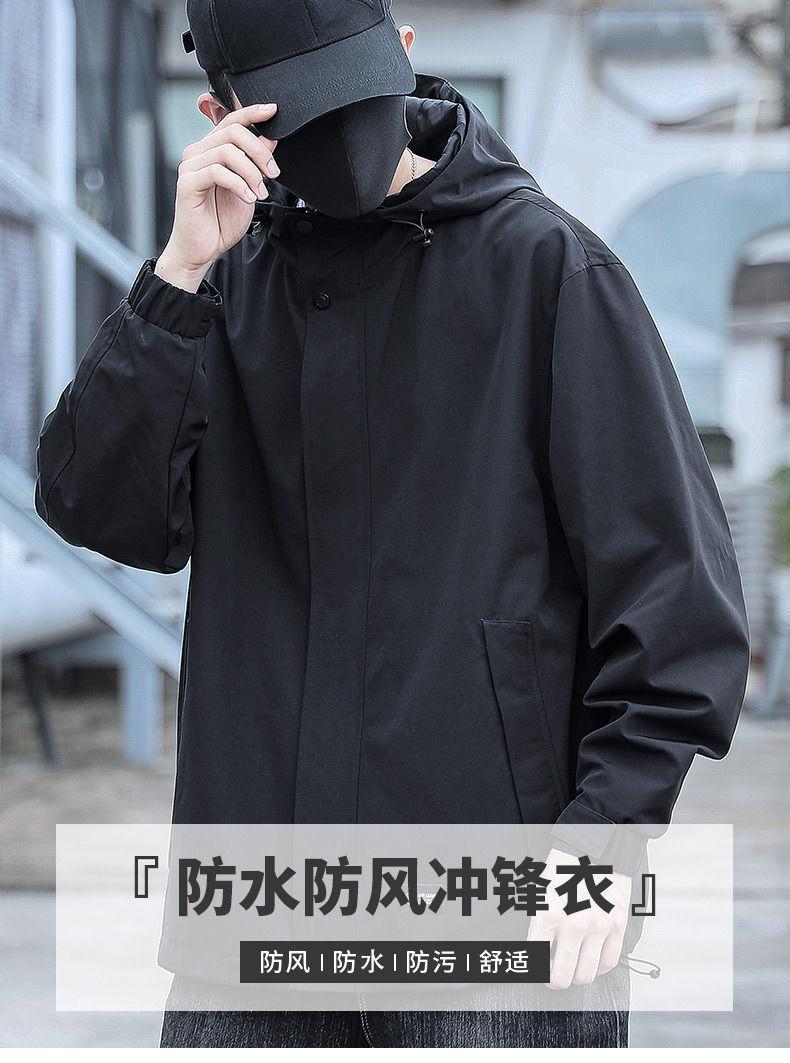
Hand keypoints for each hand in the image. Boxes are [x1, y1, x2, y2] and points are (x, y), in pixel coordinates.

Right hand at [155, 103, 279, 291]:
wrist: (202, 249)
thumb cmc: (220, 221)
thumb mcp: (248, 188)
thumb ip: (256, 164)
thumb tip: (269, 140)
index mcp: (211, 151)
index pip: (231, 120)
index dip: (252, 112)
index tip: (273, 110)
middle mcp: (198, 153)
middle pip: (232, 131)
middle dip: (259, 151)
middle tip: (273, 173)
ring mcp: (190, 166)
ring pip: (227, 151)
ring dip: (251, 172)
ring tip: (259, 192)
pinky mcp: (187, 183)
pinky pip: (217, 171)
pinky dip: (238, 184)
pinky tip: (247, 197)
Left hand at [526, 847, 630, 988]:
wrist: (595, 846)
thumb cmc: (564, 866)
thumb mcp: (538, 890)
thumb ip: (537, 922)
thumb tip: (533, 950)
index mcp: (547, 914)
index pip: (535, 961)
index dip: (533, 971)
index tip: (534, 970)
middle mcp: (572, 925)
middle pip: (562, 978)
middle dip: (554, 982)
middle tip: (552, 977)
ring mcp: (598, 927)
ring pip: (587, 975)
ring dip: (577, 976)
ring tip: (573, 968)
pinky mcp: (617, 925)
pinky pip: (610, 961)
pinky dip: (600, 967)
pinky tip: (593, 959)